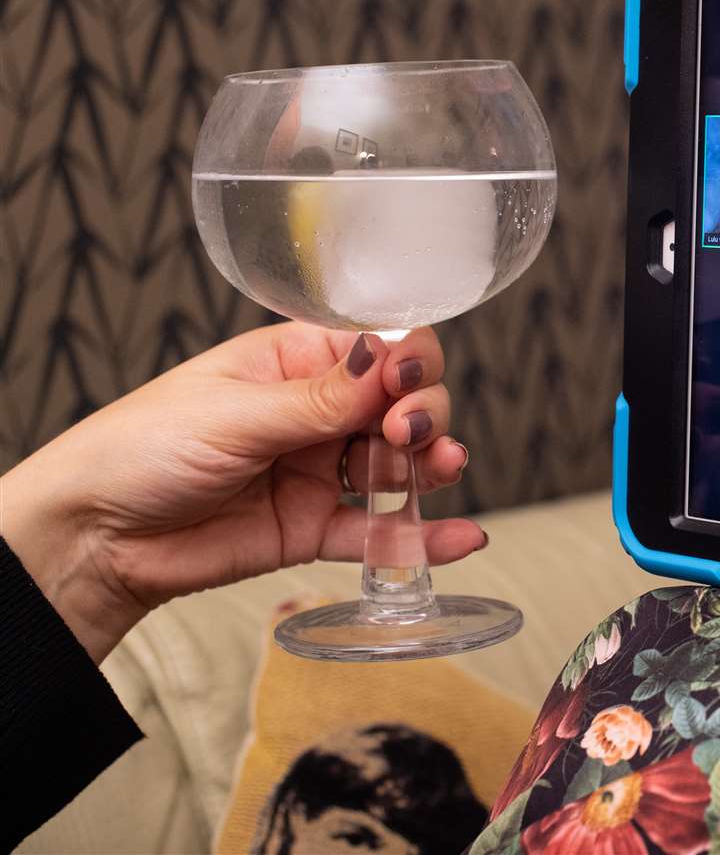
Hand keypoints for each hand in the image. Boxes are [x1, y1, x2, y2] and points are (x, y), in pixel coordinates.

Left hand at [2, 324, 486, 662]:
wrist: (91, 538)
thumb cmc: (139, 449)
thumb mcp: (234, 413)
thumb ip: (322, 399)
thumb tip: (392, 356)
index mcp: (294, 362)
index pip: (377, 347)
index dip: (407, 359)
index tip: (410, 379)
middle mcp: (316, 412)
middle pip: (401, 402)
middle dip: (423, 412)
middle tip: (408, 432)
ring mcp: (319, 470)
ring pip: (400, 463)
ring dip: (433, 465)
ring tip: (444, 470)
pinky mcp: (313, 528)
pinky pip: (379, 532)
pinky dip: (422, 538)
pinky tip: (460, 539)